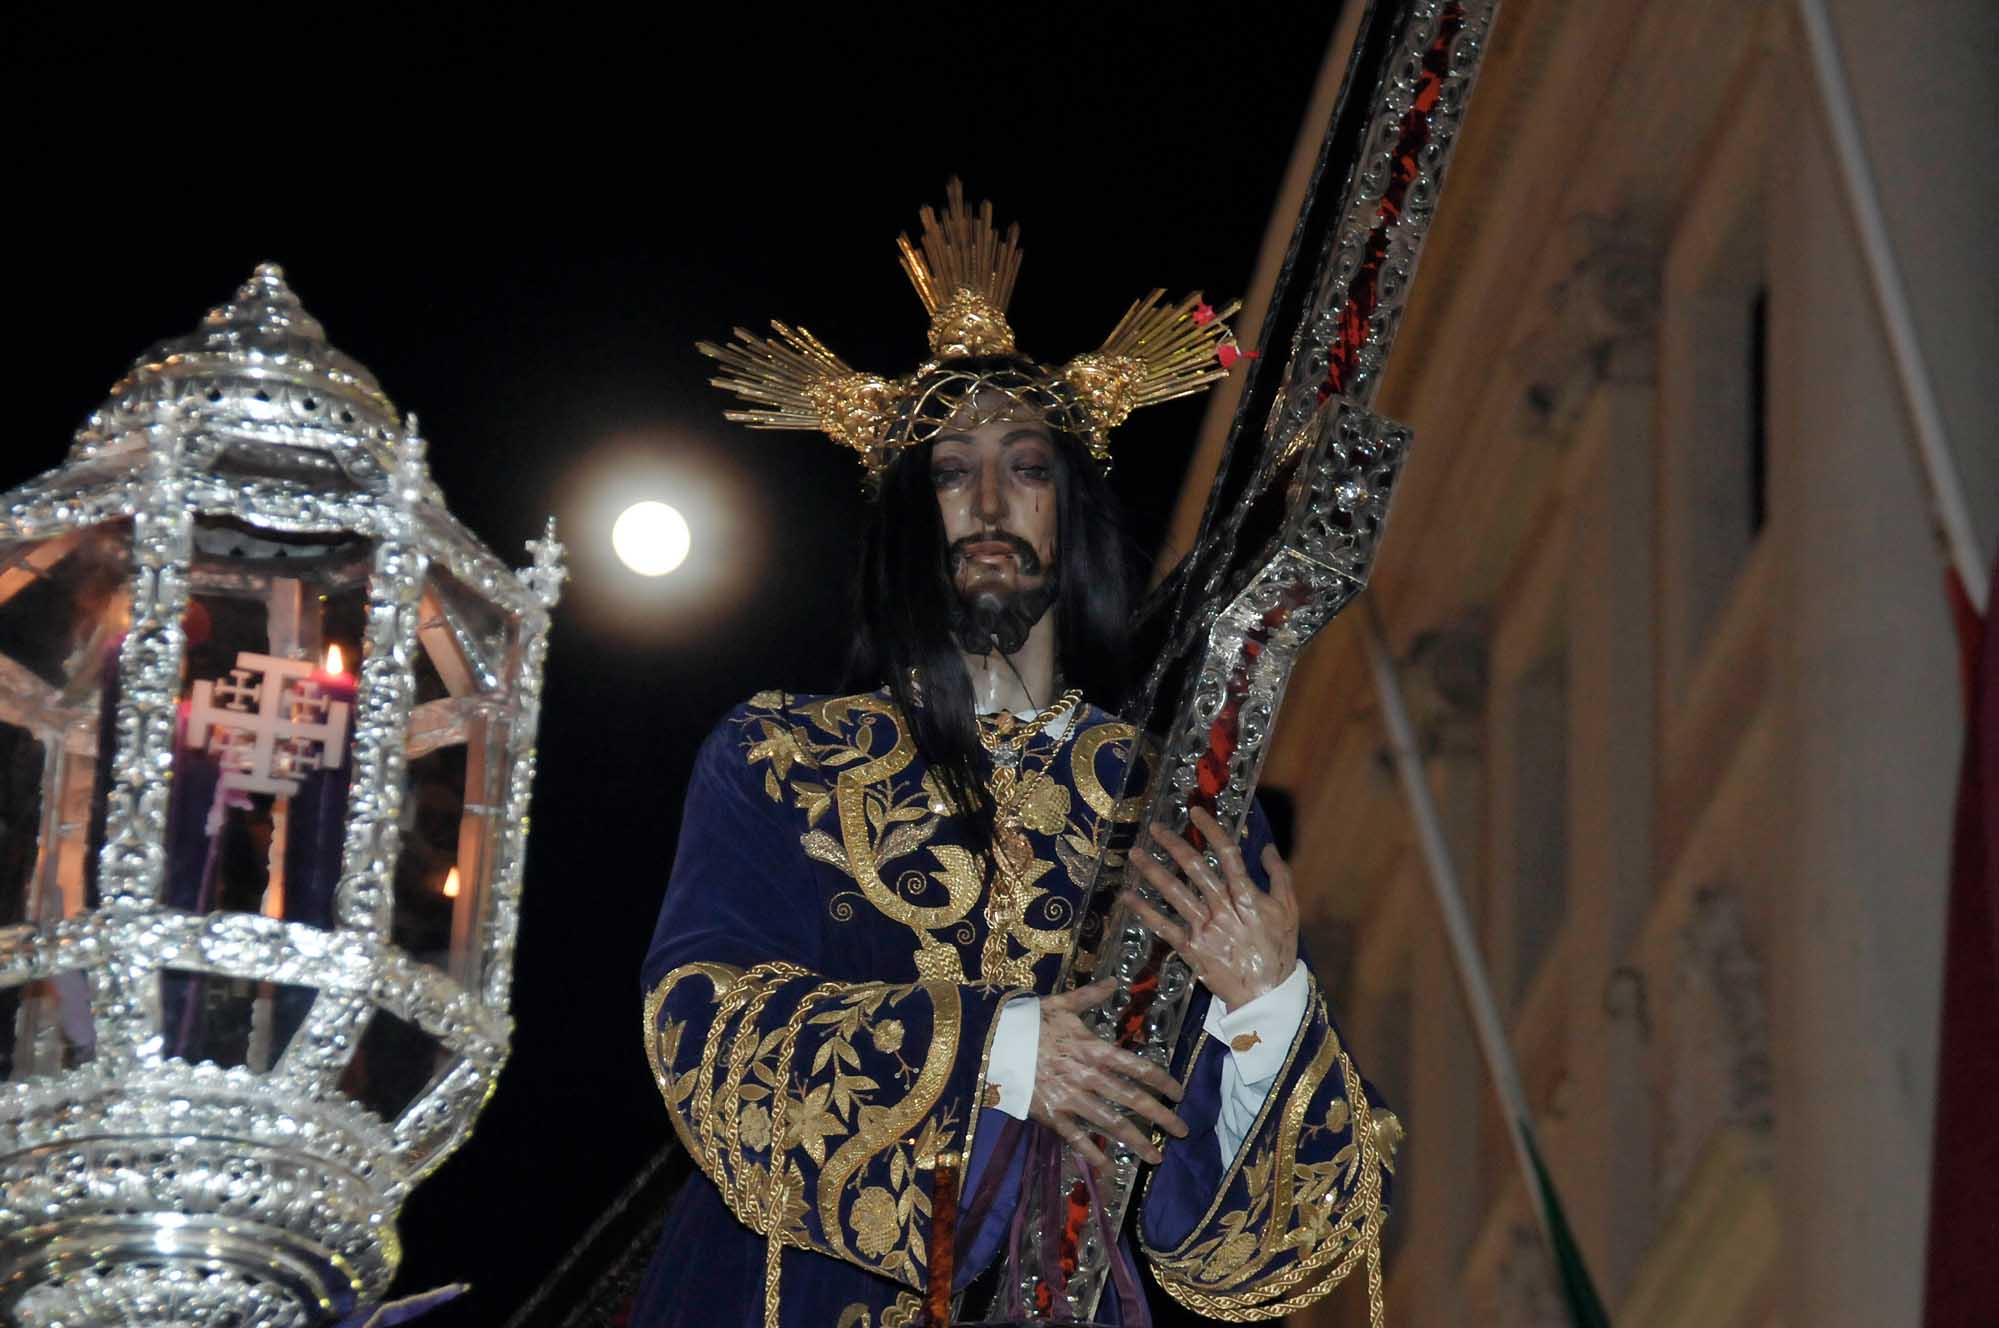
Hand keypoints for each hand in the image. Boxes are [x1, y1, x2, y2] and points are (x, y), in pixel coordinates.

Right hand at [1029, 978, 1188, 1170]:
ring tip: (1156, 1156)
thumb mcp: (1060, 1003)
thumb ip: (1090, 996)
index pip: (1138, 1067)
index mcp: (1094, 1049)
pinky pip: (1075, 1137)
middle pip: (1132, 1099)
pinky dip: (1091, 1153)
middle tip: (1182, 1131)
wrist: (989, 1040)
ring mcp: (1070, 1098)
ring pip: (1110, 1123)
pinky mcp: (1050, 1114)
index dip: (1162, 1081)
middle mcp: (1088, 1076)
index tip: (1179, 1093)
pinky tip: (1107, 1166)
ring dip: (1136, 1141)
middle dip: (1160, 1117)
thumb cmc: (1026, 1020)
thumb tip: (1116, 981)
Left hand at [1123, 806, 1298, 1009]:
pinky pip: (1164, 926)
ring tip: (1135, 854)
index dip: (1211, 830)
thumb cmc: (1278, 950)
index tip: (1195, 812)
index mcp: (1249, 896)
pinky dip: (1144, 911)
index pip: (1228, 854)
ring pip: (1175, 893)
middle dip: (1174, 845)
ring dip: (1153, 871)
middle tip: (1156, 827)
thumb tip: (1266, 847)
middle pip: (1196, 869)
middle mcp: (1224, 908)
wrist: (1265, 994)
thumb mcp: (1289, 910)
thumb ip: (1280, 876)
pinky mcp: (1191, 949)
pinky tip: (1127, 896)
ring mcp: (1205, 929)